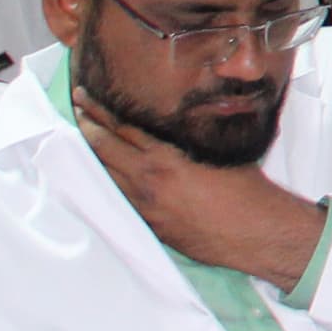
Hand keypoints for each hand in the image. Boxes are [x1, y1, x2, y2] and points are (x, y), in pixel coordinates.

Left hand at [76, 90, 327, 285]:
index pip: (122, 129)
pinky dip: (109, 180)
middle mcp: (147, 182)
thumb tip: (183, 125)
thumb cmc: (247, 191)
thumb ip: (194, 139)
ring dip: (93, 154)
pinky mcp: (148, 225)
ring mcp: (143, 206)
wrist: (254, 232)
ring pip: (105, 176)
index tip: (86, 98)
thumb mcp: (221, 153)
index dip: (101, 112)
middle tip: (77, 107)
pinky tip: (108, 172)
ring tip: (85, 137)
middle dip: (88, 126)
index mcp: (165, 159)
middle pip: (104, 150)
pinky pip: (118, 197)